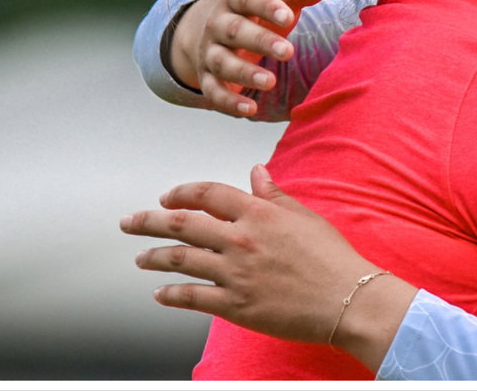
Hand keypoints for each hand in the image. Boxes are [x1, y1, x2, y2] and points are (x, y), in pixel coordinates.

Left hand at [121, 165, 412, 367]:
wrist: (348, 298)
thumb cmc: (333, 257)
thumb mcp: (304, 216)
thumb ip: (274, 194)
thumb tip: (256, 172)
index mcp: (258, 213)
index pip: (207, 194)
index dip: (181, 193)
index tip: (166, 198)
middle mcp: (241, 239)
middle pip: (181, 224)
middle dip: (148, 222)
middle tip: (129, 222)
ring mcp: (234, 273)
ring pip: (180, 260)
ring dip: (154, 257)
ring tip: (140, 257)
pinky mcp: (235, 305)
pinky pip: (192, 297)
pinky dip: (172, 295)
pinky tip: (160, 293)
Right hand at [170, 0, 329, 116]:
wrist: (216, 31)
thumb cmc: (258, 13)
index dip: (267, 6)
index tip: (289, 16)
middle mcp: (217, 24)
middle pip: (235, 31)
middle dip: (260, 41)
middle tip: (288, 52)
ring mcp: (210, 52)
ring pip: (222, 62)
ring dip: (245, 73)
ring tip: (271, 82)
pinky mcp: (208, 77)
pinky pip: (214, 91)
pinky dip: (229, 102)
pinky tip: (250, 109)